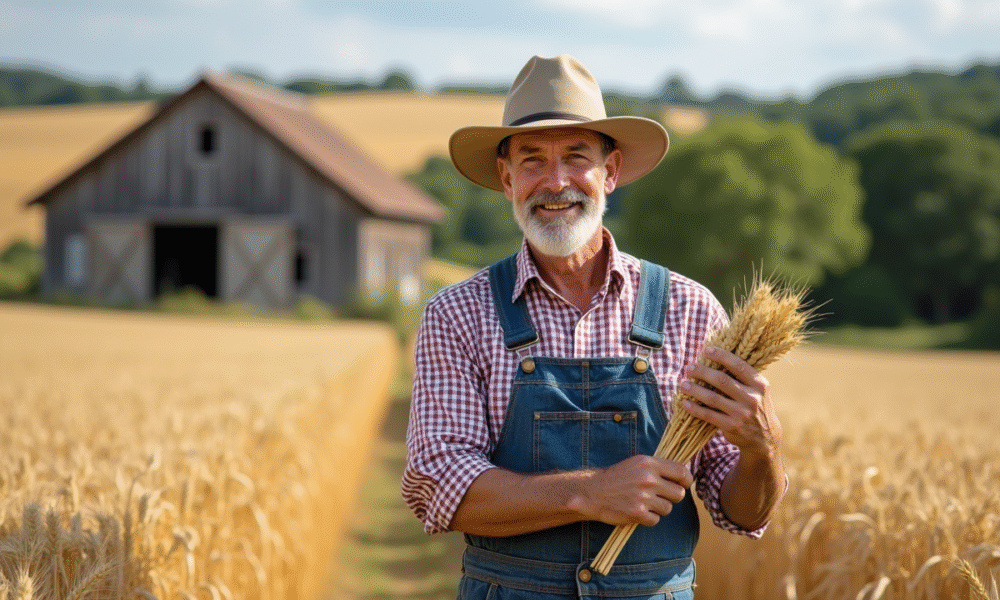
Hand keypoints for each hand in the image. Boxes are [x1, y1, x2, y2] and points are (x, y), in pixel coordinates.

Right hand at [576, 455, 693, 526]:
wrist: (593, 492)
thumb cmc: (616, 477)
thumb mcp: (636, 464)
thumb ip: (658, 468)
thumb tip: (683, 474)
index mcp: (649, 464)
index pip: (681, 472)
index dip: (687, 480)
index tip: (684, 484)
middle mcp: (648, 479)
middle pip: (679, 494)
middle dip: (672, 497)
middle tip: (660, 496)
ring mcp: (643, 497)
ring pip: (668, 508)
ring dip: (659, 509)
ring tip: (644, 503)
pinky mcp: (638, 513)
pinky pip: (656, 520)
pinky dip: (648, 518)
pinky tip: (637, 511)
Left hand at [678, 347, 782, 459]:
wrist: (765, 437)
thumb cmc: (756, 407)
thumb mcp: (758, 391)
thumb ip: (743, 378)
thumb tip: (716, 358)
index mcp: (760, 385)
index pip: (739, 366)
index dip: (722, 357)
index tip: (707, 351)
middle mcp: (752, 398)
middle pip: (722, 381)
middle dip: (703, 372)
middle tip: (689, 368)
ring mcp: (742, 414)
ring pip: (713, 398)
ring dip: (695, 389)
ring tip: (683, 384)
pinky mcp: (732, 426)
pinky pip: (709, 415)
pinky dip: (695, 408)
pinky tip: (685, 402)